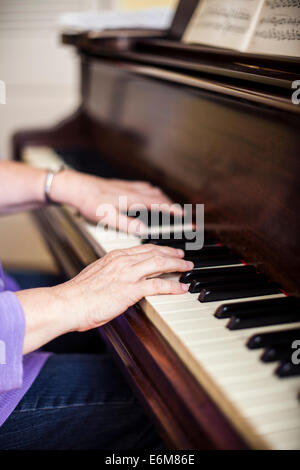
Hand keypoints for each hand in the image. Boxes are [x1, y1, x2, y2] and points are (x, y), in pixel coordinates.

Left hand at [51, 170, 181, 233]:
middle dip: (173, 205)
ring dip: (163, 198)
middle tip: (182, 214)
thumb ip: (126, 224)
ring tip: (169, 207)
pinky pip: (143, 187)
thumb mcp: (107, 217)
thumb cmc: (89, 202)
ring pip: (152, 190)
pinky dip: (152, 193)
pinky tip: (148, 195)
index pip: (160, 204)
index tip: (185, 217)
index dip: (174, 211)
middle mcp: (133, 190)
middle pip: (160, 196)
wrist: (75, 187)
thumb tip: (143, 230)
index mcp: (132, 199)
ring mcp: (128, 186)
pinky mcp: (122, 185)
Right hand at [56, 244, 192, 330]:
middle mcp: (123, 261)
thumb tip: (115, 279)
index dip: (158, 248)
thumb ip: (108, 273)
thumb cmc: (77, 294)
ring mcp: (128, 274)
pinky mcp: (131, 289)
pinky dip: (172, 286)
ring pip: (159, 263)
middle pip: (154, 252)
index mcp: (114, 257)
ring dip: (176, 265)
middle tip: (183, 256)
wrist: (68, 303)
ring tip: (188, 267)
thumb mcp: (95, 276)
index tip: (167, 250)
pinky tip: (181, 288)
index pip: (142, 248)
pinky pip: (158, 285)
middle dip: (172, 253)